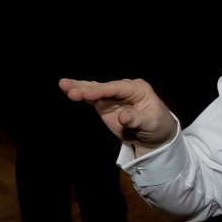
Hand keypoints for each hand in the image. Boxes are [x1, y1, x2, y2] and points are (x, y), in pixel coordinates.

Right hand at [59, 78, 175, 153]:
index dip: (102, 91)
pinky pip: (91, 99)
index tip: (87, 94)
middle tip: (70, 90)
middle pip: (103, 87)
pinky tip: (67, 90)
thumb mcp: (152, 124)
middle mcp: (124, 89)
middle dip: (86, 88)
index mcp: (138, 89)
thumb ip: (137, 119)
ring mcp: (113, 97)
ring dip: (79, 88)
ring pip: (94, 90)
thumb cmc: (158, 126)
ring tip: (63, 84)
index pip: (117, 88)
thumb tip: (123, 116)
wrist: (154, 136)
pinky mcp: (105, 105)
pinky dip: (81, 95)